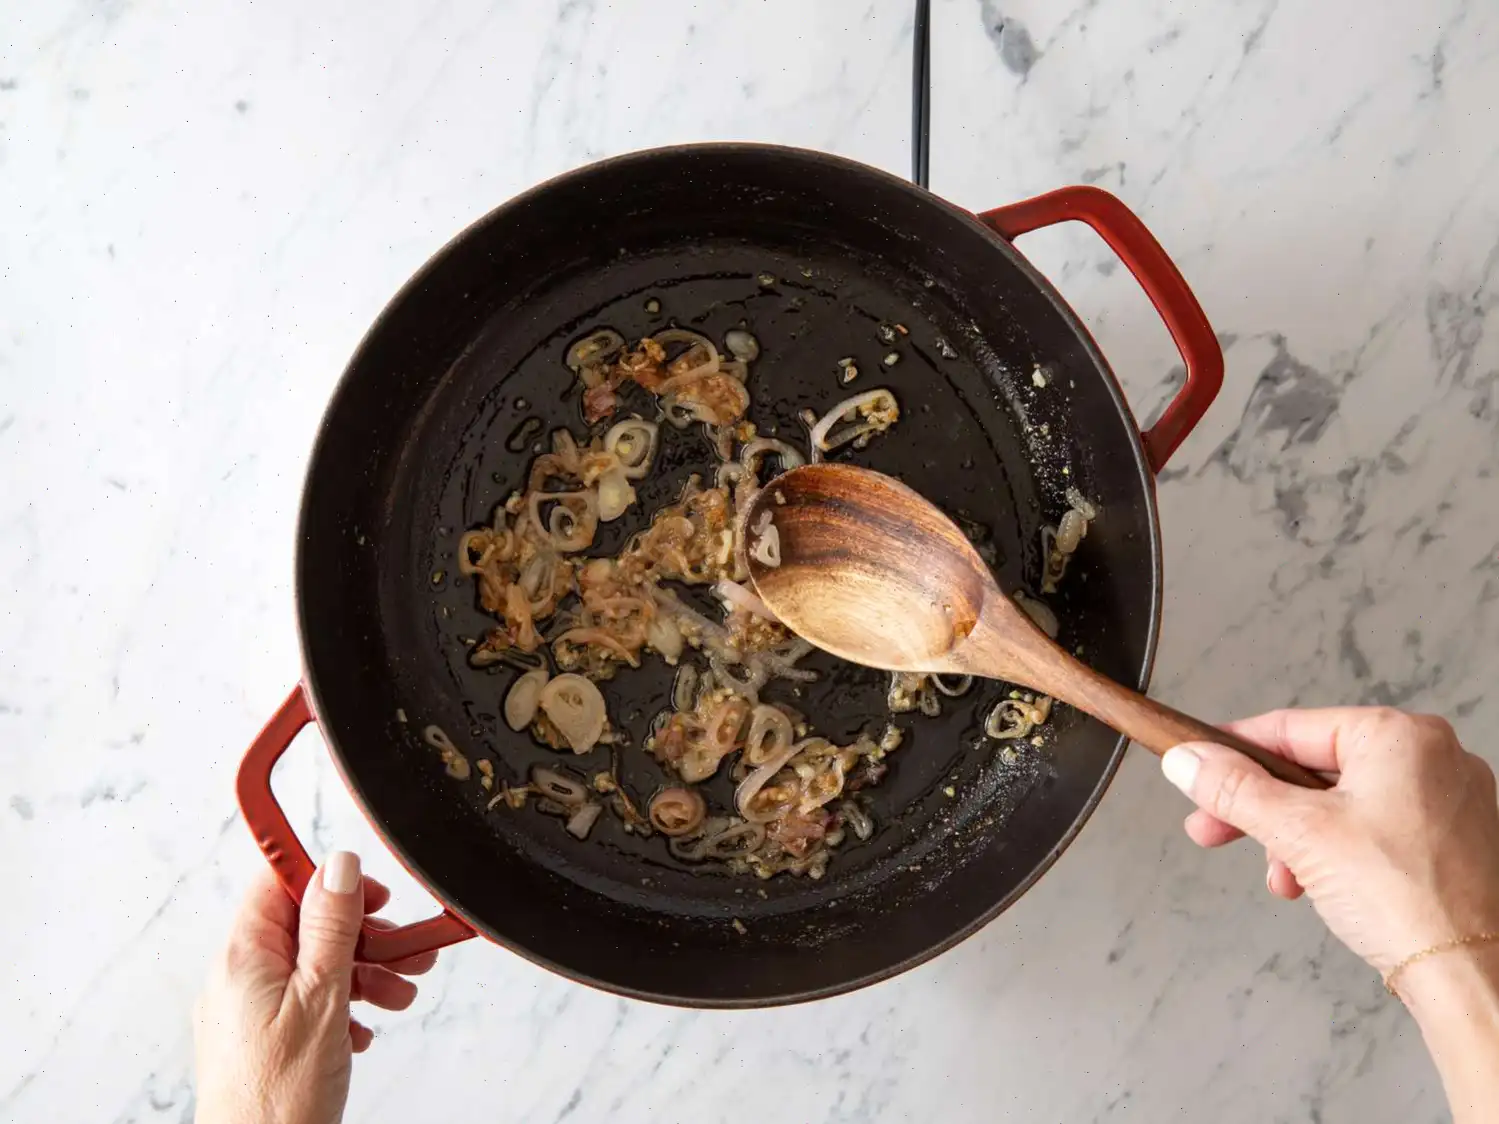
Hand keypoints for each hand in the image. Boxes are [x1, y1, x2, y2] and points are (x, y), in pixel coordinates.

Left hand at [194, 853, 438, 1123]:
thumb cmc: (277, 1100)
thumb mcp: (321, 998)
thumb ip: (331, 927)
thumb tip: (339, 866)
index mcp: (244, 956)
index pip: (280, 882)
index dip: (331, 879)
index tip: (374, 893)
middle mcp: (239, 977)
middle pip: (307, 926)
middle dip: (364, 935)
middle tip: (407, 949)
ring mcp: (248, 1010)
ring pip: (313, 966)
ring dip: (363, 973)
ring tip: (400, 994)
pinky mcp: (260, 1039)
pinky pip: (305, 1001)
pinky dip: (342, 1006)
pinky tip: (364, 1029)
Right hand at [1161, 707, 1498, 975]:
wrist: (1468, 975)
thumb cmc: (1409, 901)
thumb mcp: (1297, 833)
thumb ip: (1233, 789)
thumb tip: (1189, 761)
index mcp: (1399, 735)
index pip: (1290, 728)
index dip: (1232, 753)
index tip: (1196, 768)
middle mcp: (1431, 757)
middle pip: (1312, 768)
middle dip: (1259, 808)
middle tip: (1214, 827)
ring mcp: (1446, 799)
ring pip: (1340, 803)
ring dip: (1294, 838)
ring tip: (1279, 875)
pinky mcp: (1450, 840)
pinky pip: (1373, 828)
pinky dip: (1334, 852)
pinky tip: (1315, 883)